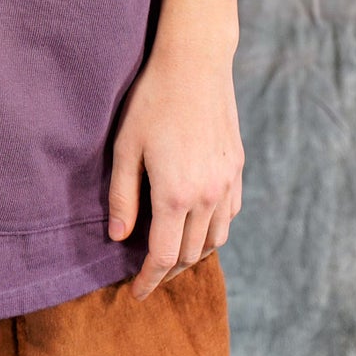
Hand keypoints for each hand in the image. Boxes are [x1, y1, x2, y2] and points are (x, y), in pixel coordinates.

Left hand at [105, 37, 243, 299]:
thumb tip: (118, 238)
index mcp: (176, 194)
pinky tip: (196, 223)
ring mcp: (227, 183)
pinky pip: (229, 215)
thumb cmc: (151, 100)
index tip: (136, 293)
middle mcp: (208, 195)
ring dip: (193, 253)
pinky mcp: (237, 168)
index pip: (163, 256)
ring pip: (215, 239)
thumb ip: (122, 196)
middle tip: (148, 274)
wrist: (195, 62)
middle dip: (168, 270)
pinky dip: (213, 229)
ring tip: (171, 253)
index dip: (149, 280)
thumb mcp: (125, 146)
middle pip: (190, 254)